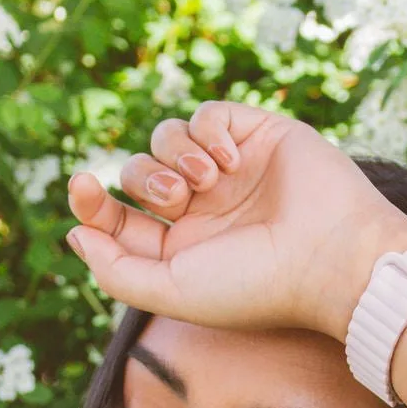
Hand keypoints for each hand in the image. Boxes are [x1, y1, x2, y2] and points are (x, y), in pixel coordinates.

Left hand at [65, 100, 406, 342]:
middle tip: (177, 199)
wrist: (330, 258)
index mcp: (182, 249)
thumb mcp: (171, 292)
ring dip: (175, 155)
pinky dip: (209, 133)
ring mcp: (230, 172)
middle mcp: (205, 209)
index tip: (84, 188)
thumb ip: (114, 270)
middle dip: (144, 180)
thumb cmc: (255, 285)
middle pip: (138, 173)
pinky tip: (232, 161)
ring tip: (209, 180)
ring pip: (167, 137)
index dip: (92, 201)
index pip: (119, 217)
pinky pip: (208, 115)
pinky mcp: (258, 136)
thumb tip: (76, 233)